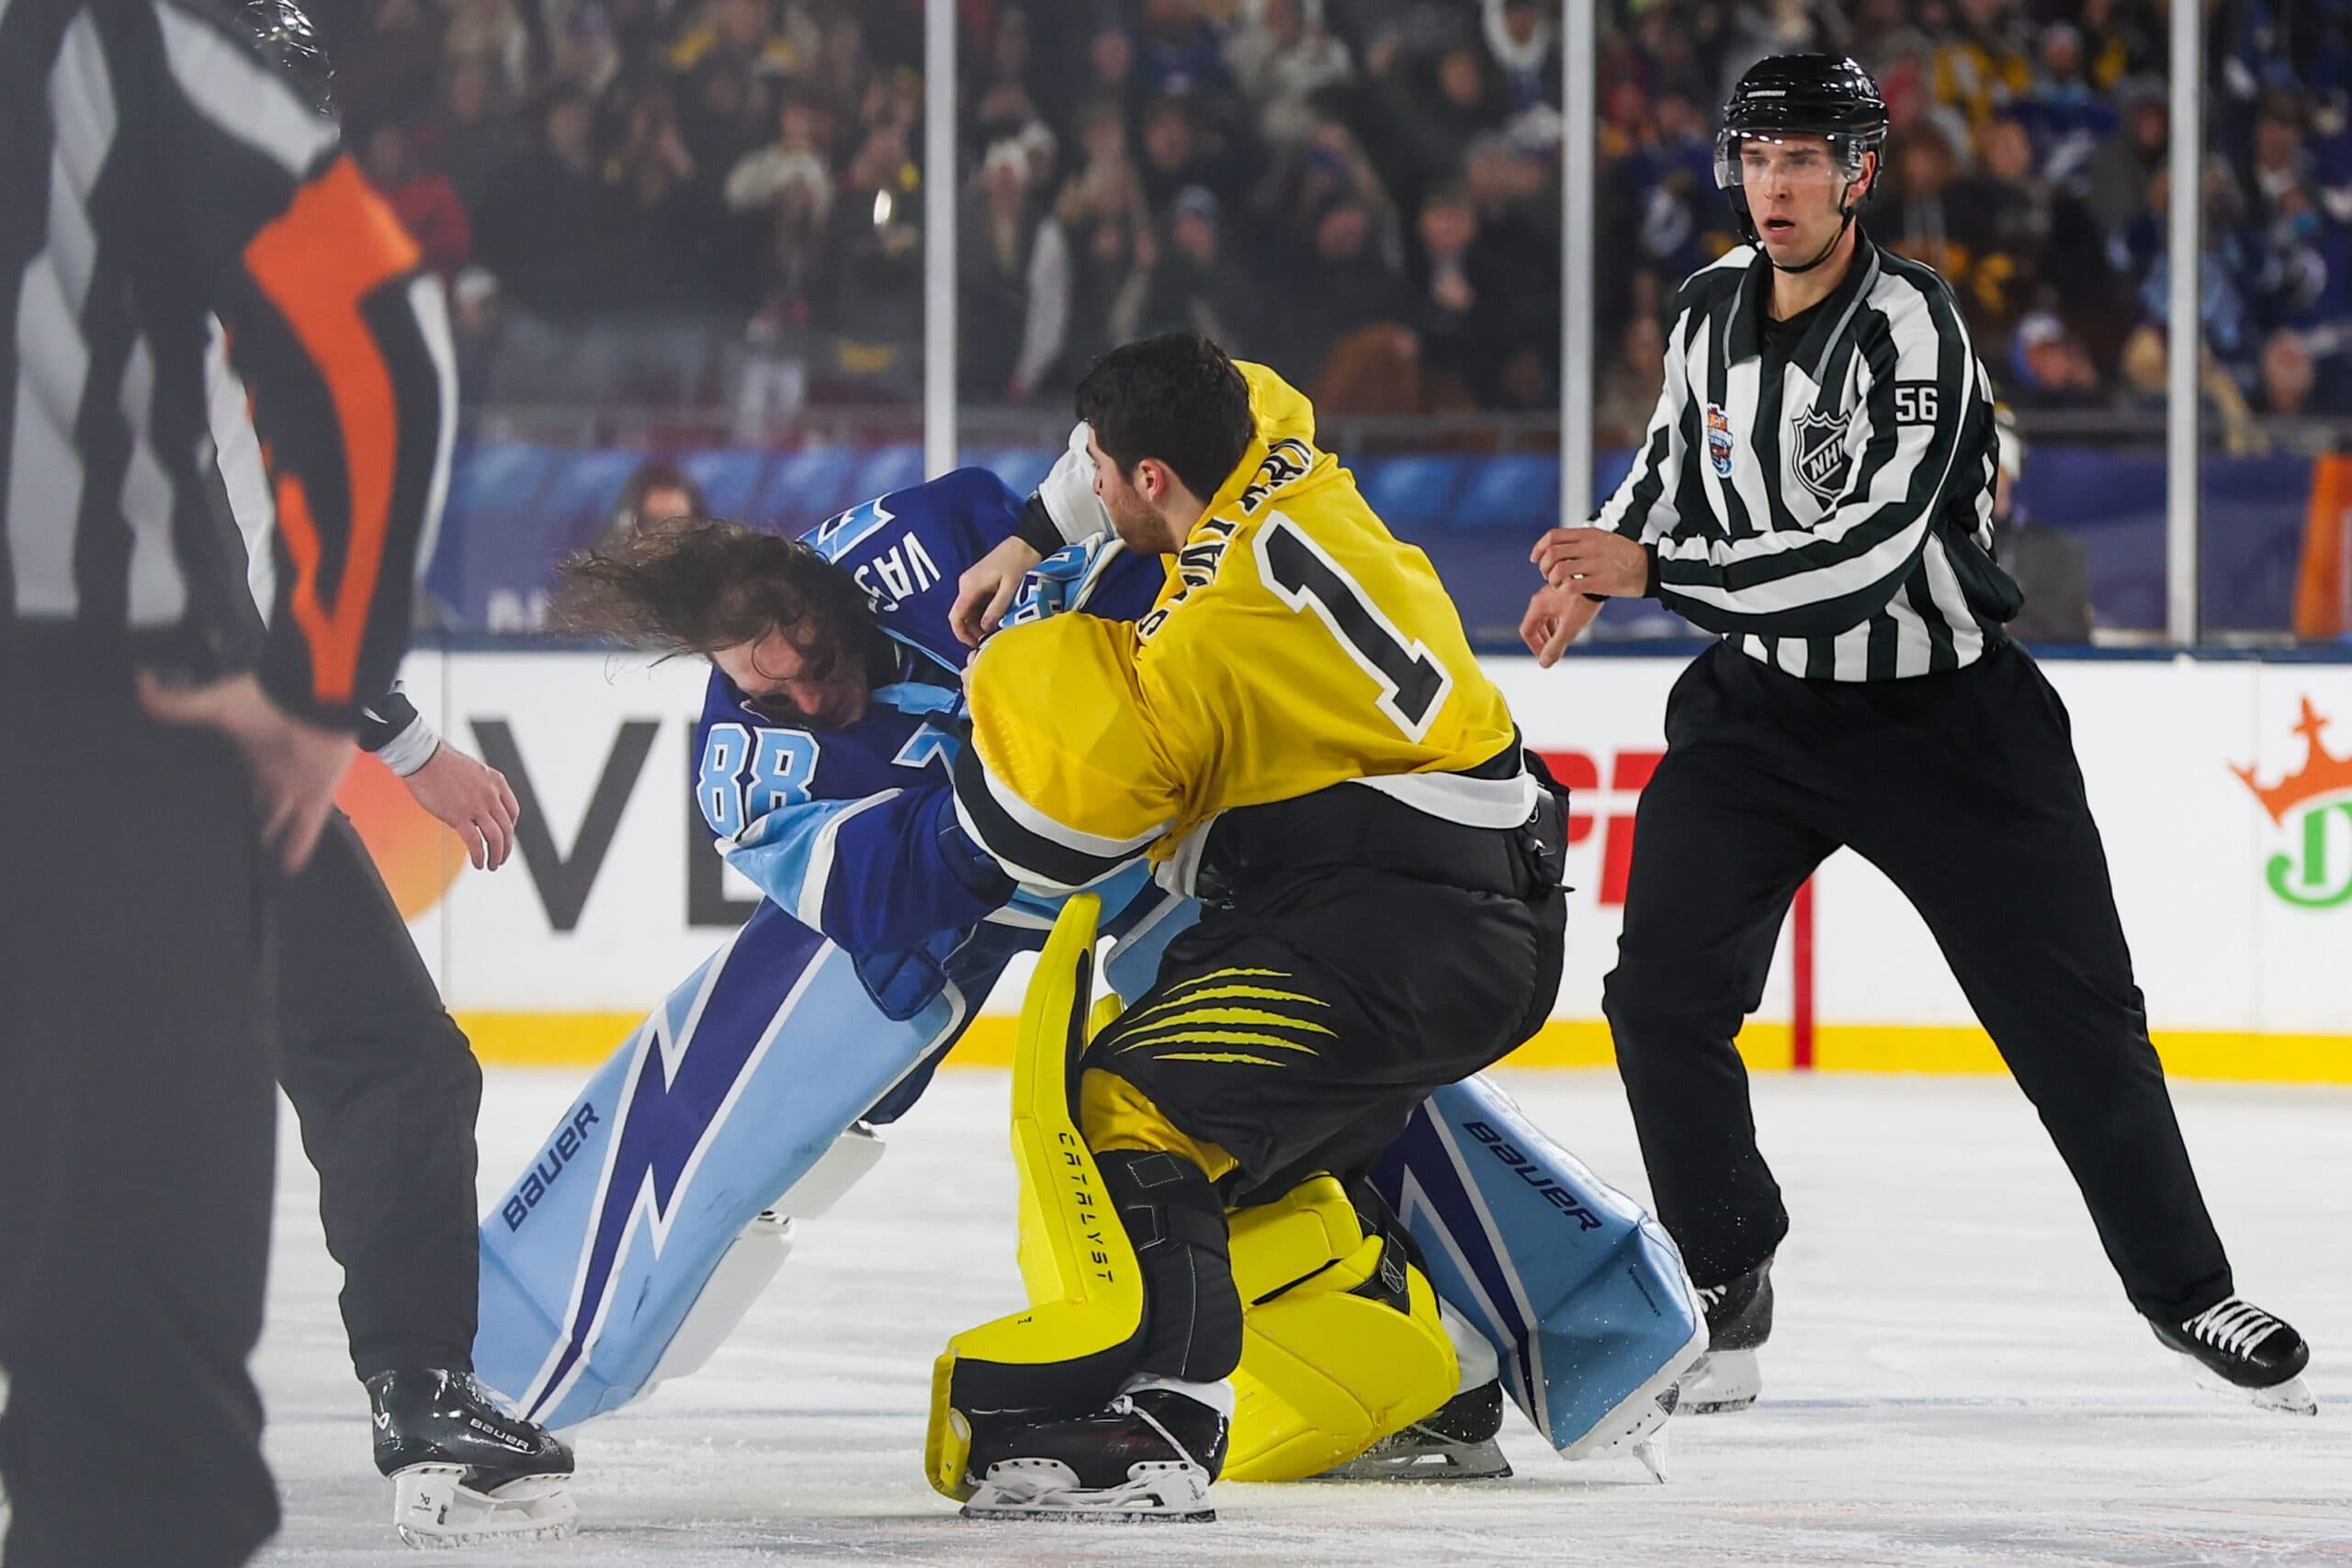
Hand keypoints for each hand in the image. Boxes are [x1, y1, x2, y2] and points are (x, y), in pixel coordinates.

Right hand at [137, 671, 353, 871]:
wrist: (313, 699)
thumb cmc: (266, 699)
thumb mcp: (214, 703)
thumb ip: (178, 705)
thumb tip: (141, 687)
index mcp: (250, 751)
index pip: (235, 780)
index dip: (226, 795)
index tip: (207, 812)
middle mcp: (273, 770)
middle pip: (260, 804)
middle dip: (249, 821)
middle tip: (231, 845)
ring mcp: (296, 785)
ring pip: (283, 820)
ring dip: (272, 838)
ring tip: (257, 865)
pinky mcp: (317, 796)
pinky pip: (307, 830)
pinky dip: (298, 849)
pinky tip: (288, 870)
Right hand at [402, 742, 522, 869]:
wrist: (424, 757)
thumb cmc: (441, 761)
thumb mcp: (472, 770)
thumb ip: (480, 788)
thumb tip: (478, 805)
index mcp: (496, 782)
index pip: (512, 811)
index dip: (510, 828)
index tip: (504, 836)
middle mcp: (491, 794)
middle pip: (507, 828)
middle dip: (506, 847)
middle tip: (501, 858)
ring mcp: (476, 806)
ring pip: (496, 837)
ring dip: (497, 855)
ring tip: (492, 865)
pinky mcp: (459, 816)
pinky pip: (475, 842)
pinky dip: (479, 855)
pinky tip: (479, 863)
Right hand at [950, 534, 1044, 647]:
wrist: (1028, 542)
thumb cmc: (1020, 561)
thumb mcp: (1010, 589)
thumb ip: (996, 609)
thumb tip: (985, 629)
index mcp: (970, 586)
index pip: (955, 616)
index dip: (961, 634)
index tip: (975, 646)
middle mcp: (966, 584)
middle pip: (962, 615)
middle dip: (973, 631)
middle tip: (991, 641)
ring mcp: (973, 583)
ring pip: (970, 611)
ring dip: (980, 623)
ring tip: (997, 632)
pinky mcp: (981, 582)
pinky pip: (978, 603)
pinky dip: (985, 614)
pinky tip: (998, 619)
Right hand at [1519, 585, 1603, 666]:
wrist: (1598, 577)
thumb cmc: (1584, 602)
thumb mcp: (1569, 628)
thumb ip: (1556, 646)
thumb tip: (1544, 663)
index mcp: (1538, 606)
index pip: (1527, 631)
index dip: (1535, 647)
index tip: (1547, 655)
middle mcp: (1541, 600)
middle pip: (1535, 626)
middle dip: (1543, 642)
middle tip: (1555, 653)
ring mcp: (1551, 596)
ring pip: (1544, 620)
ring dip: (1551, 634)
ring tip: (1563, 643)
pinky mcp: (1561, 594)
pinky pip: (1553, 613)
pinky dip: (1557, 624)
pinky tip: (1570, 629)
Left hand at [1531, 526, 1649, 595]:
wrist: (1651, 568)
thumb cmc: (1625, 555)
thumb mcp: (1604, 539)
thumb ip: (1582, 540)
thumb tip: (1559, 545)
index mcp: (1589, 535)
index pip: (1553, 536)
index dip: (1539, 548)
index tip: (1535, 559)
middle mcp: (1590, 548)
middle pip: (1552, 553)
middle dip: (1543, 567)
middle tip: (1547, 576)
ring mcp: (1595, 565)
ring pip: (1558, 570)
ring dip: (1551, 580)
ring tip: (1557, 585)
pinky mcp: (1601, 582)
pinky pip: (1571, 586)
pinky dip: (1563, 590)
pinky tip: (1567, 592)